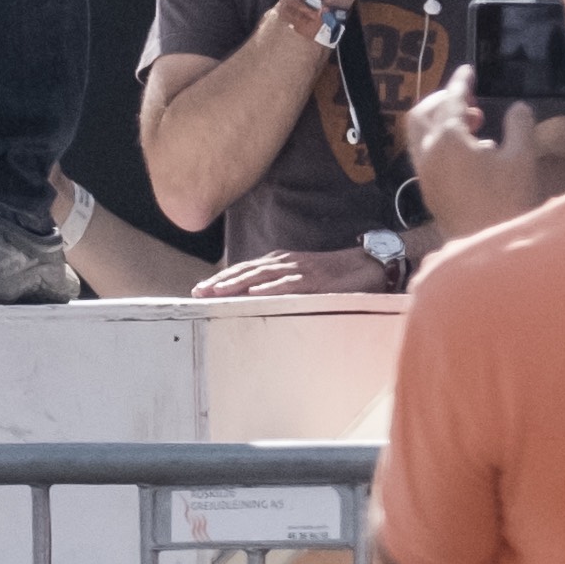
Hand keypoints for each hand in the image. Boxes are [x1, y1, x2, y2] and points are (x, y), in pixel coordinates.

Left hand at [192, 246, 400, 301]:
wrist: (367, 264)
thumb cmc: (332, 275)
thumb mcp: (300, 279)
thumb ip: (279, 286)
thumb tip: (254, 300)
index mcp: (279, 263)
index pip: (243, 270)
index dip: (220, 279)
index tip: (199, 290)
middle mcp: (284, 263)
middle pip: (245, 271)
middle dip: (220, 282)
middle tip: (197, 293)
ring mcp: (299, 270)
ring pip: (261, 276)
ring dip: (237, 284)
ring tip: (217, 293)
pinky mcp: (315, 280)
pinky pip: (290, 285)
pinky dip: (271, 289)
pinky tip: (255, 295)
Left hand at [402, 71, 546, 244]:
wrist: (486, 245)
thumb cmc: (507, 201)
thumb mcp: (523, 159)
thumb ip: (520, 126)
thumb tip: (518, 108)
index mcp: (448, 139)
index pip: (450, 99)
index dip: (460, 82)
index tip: (468, 71)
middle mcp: (428, 152)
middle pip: (422, 113)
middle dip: (442, 100)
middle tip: (470, 101)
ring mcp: (423, 172)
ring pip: (420, 134)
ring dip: (441, 122)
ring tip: (476, 125)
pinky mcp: (427, 189)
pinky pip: (426, 154)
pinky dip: (441, 142)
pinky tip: (472, 152)